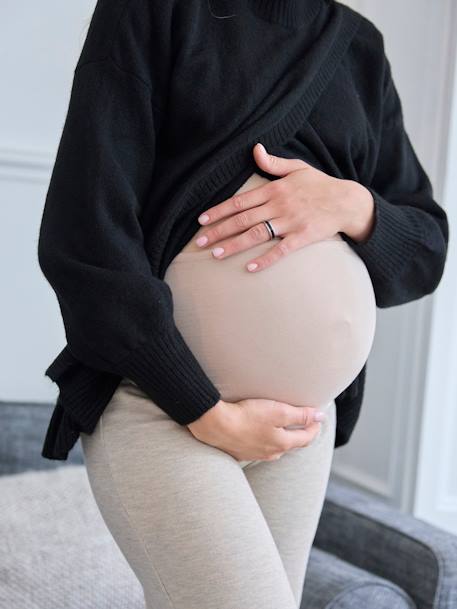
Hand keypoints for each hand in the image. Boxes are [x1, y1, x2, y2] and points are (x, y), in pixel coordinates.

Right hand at [186, 398, 326, 461]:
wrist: (215, 425)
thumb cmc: (247, 416)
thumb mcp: (278, 412)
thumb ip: (300, 415)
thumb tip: (320, 417)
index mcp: (282, 444)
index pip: (306, 438)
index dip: (314, 427)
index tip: (318, 418)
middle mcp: (270, 453)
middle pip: (291, 444)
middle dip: (299, 434)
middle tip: (304, 423)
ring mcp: (254, 454)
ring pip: (274, 448)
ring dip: (281, 439)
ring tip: (282, 428)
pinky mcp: (240, 452)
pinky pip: (258, 447)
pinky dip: (264, 440)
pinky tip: (258, 433)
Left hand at [194, 142, 375, 271]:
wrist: (346, 201)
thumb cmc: (320, 185)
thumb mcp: (297, 168)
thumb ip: (273, 162)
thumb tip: (255, 149)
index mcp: (274, 189)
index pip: (240, 201)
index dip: (219, 210)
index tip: (202, 219)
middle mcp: (278, 206)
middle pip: (242, 219)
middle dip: (219, 231)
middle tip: (199, 242)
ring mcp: (290, 222)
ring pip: (256, 235)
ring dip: (234, 245)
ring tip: (215, 254)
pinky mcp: (302, 238)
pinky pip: (280, 250)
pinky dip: (264, 259)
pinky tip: (249, 268)